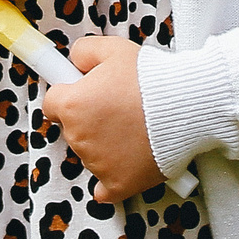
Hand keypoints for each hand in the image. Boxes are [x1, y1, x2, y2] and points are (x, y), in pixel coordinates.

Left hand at [43, 37, 161, 203]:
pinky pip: (103, 189)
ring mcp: (97, 164)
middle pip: (73, 130)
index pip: (52, 104)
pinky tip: (123, 165)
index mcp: (72, 105)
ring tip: (135, 128)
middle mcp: (79, 137)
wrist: (186, 107)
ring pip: (90, 155)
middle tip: (119, 107)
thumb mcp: (114, 48)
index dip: (70, 96)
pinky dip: (111, 180)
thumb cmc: (152, 78)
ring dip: (105, 145)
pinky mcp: (118, 184)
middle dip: (90, 120)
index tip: (86, 95)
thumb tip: (74, 61)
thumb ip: (84, 51)